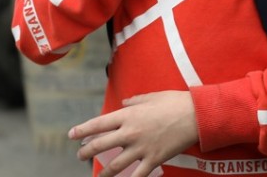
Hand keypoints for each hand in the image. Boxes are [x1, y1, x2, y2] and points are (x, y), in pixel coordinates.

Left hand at [70, 91, 197, 176]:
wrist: (194, 115)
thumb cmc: (173, 102)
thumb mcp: (150, 97)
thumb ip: (134, 101)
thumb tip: (124, 102)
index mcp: (128, 115)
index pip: (98, 124)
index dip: (82, 130)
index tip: (71, 135)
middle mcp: (130, 132)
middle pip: (101, 145)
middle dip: (86, 152)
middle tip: (79, 156)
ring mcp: (141, 148)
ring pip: (116, 165)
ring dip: (103, 172)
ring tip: (97, 175)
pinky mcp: (153, 159)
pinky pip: (138, 175)